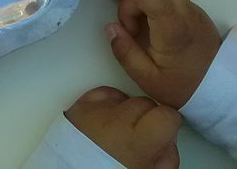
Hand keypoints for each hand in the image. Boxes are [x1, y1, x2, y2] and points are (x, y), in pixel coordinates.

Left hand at [65, 86, 180, 168]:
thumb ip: (167, 155)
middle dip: (148, 117)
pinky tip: (108, 117)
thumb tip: (169, 139)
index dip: (170, 122)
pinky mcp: (79, 106)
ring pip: (125, 97)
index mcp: (137, 142)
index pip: (167, 115)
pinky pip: (103, 93)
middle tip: (141, 134)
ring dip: (128, 109)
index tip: (166, 129)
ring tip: (121, 129)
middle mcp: (116, 121)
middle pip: (146, 103)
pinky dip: (109, 101)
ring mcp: (96, 111)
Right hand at [107, 0, 221, 107]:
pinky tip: (139, 19)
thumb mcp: (148, 79)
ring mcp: (190, 10)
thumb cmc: (182, 86)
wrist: (217, 89)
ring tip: (129, 26)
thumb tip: (111, 28)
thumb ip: (125, 53)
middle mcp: (186, 14)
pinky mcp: (189, 11)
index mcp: (175, 32)